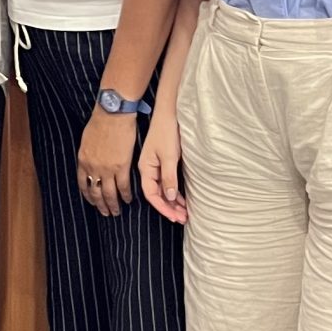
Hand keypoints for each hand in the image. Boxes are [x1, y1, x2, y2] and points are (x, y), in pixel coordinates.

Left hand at [77, 109, 136, 217]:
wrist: (113, 114)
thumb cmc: (100, 122)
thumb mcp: (87, 140)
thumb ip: (88, 154)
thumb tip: (90, 161)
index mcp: (83, 161)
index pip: (83, 184)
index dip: (88, 195)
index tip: (92, 201)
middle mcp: (93, 168)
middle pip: (96, 192)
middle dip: (100, 205)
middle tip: (105, 213)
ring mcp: (107, 169)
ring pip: (109, 194)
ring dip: (112, 205)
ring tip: (116, 212)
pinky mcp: (122, 167)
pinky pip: (124, 187)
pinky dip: (126, 195)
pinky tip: (129, 200)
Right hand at [139, 106, 186, 225]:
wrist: (169, 112)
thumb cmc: (167, 132)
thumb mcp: (169, 156)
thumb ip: (169, 177)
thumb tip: (170, 197)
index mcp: (146, 168)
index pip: (151, 195)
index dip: (163, 208)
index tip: (175, 217)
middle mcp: (149, 169)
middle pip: (157, 194)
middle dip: (170, 208)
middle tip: (184, 218)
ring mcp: (156, 165)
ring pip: (163, 189)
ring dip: (174, 201)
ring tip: (185, 212)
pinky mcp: (163, 161)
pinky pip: (167, 182)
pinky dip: (175, 191)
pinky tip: (183, 198)